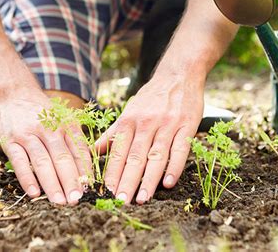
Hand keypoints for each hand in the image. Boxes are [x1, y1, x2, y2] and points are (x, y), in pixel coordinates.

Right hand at [0, 92, 91, 204]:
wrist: (15, 95)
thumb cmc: (44, 114)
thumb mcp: (63, 120)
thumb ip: (73, 142)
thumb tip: (86, 172)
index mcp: (66, 124)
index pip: (78, 150)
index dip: (85, 170)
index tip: (90, 188)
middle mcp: (49, 129)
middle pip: (62, 158)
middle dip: (70, 181)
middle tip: (76, 199)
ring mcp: (28, 135)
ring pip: (42, 161)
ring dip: (52, 183)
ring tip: (59, 201)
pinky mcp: (10, 141)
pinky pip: (19, 161)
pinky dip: (27, 178)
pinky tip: (34, 193)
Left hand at [96, 72, 203, 203]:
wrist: (178, 75)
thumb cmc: (151, 97)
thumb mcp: (129, 111)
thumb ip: (112, 133)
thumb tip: (91, 151)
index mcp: (129, 121)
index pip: (118, 152)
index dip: (112, 173)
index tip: (105, 193)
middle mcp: (146, 123)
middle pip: (135, 156)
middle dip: (127, 181)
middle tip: (120, 202)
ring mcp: (167, 125)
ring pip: (156, 155)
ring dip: (149, 179)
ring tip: (142, 199)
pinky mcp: (187, 126)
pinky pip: (180, 149)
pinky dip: (174, 166)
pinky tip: (168, 183)